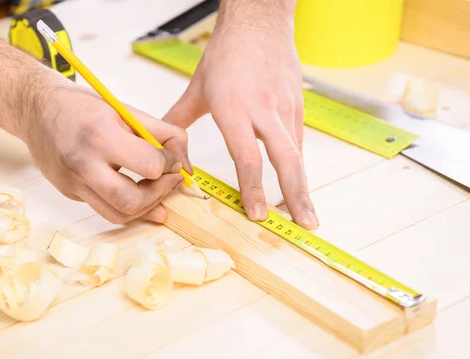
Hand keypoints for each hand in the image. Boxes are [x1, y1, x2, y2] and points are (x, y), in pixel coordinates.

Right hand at [24, 84, 190, 223]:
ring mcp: (73, 183)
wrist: (36, 109)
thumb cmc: (83, 107)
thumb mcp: (125, 109)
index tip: (173, 159)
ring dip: (145, 207)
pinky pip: (104, 209)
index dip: (170, 164)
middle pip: (132, 200)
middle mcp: (83, 164)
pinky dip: (126, 205)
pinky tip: (136, 192)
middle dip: (160, 194)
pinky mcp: (69, 193)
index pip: (150, 166)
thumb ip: (161, 133)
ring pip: (118, 215)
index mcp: (100, 135)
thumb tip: (185, 163)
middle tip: (170, 181)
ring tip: (156, 190)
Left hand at [163, 5, 318, 229]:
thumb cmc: (227, 53)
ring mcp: (285, 108)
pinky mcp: (297, 105)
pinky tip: (298, 184)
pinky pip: (299, 140)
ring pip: (297, 154)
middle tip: (303, 226)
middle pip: (285, 160)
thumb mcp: (198, 87)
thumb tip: (161, 141)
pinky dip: (298, 164)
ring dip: (303, 187)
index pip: (248, 158)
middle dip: (295, 196)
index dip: (254, 189)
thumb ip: (179, 118)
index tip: (258, 215)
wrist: (259, 21)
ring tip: (308, 216)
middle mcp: (264, 111)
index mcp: (236, 109)